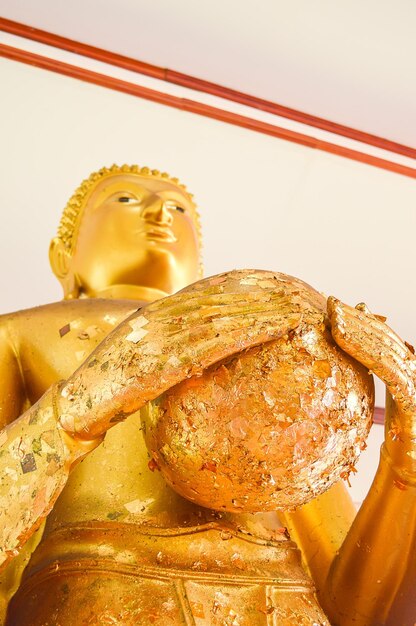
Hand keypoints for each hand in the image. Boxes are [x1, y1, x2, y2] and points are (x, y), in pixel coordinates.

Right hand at [58, 270, 302, 438]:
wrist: (77, 406)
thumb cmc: (113, 389)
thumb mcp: (148, 364)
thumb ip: (175, 355)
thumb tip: (203, 362)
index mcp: (158, 316)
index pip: (209, 294)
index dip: (246, 287)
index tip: (278, 284)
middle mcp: (159, 318)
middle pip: (220, 298)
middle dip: (263, 292)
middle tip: (301, 289)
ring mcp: (156, 338)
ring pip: (219, 317)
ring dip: (261, 310)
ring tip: (297, 306)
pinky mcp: (156, 363)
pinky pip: (207, 347)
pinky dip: (242, 336)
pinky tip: (271, 333)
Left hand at [327, 296, 415, 474]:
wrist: (411, 469)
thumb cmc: (391, 437)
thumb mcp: (376, 400)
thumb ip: (371, 375)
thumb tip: (347, 352)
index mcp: (408, 370)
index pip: (384, 338)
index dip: (362, 320)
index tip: (338, 307)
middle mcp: (415, 372)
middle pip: (385, 338)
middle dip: (357, 319)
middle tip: (332, 302)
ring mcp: (415, 383)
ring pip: (385, 348)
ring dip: (357, 328)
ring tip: (334, 315)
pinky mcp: (410, 397)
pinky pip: (384, 367)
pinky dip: (362, 349)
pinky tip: (341, 336)